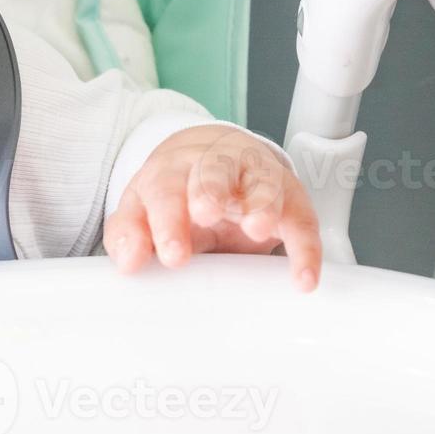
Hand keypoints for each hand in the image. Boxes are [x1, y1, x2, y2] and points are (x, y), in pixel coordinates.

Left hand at [106, 125, 321, 289]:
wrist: (212, 157)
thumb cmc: (177, 189)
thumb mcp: (143, 207)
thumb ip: (129, 234)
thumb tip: (129, 261)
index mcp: (175, 170)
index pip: (167, 189)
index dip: (168, 220)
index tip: (173, 254)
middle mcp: (217, 166)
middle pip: (214, 171)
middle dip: (210, 191)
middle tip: (205, 214)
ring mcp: (256, 177)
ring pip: (265, 183)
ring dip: (263, 205)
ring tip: (257, 229)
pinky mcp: (289, 198)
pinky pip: (302, 221)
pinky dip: (306, 248)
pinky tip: (303, 276)